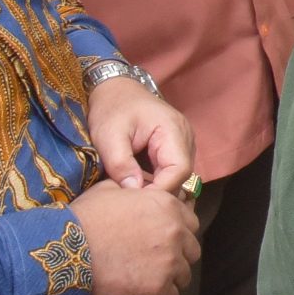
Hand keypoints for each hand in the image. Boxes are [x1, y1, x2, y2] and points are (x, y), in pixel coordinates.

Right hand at [72, 181, 200, 294]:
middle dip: (175, 256)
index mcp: (168, 205)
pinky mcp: (159, 289)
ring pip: (183, 276)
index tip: (158, 241)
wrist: (66, 252)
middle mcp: (176, 232)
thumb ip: (134, 188)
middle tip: (151, 262)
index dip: (175, 233)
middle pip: (191, 250)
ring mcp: (169, 262)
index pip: (190, 223)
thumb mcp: (109, 189)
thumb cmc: (83, 219)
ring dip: (167, 278)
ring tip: (142, 279)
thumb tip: (137, 187)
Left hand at [86, 73, 195, 192]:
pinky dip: (158, 180)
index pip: (179, 170)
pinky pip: (172, 170)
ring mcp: (183, 142)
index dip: (161, 190)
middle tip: (133, 205)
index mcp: (173, 129)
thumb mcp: (108, 136)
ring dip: (159, 187)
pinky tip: (139, 185)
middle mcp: (185, 136)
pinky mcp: (175, 147)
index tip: (136, 203)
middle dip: (159, 192)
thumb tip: (134, 190)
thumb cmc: (111, 109)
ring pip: (179, 175)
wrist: (115, 89)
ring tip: (134, 196)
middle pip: (182, 175)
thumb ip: (121, 163)